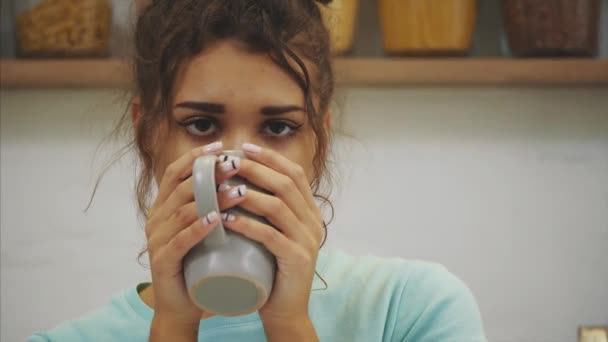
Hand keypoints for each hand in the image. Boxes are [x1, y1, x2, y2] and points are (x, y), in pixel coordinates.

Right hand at [145, 141, 242, 324]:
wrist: (183, 306)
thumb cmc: (199, 263)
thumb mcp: (204, 229)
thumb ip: (213, 206)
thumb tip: (242, 179)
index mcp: (164, 207)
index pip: (174, 173)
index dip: (196, 157)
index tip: (222, 147)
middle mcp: (156, 219)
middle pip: (180, 187)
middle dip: (209, 173)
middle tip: (236, 165)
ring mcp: (157, 240)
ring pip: (184, 211)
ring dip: (212, 198)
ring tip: (239, 191)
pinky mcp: (163, 261)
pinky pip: (180, 240)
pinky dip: (198, 228)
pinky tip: (216, 220)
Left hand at [218, 143, 323, 323]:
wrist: (285, 309)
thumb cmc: (273, 268)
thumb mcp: (275, 233)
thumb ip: (268, 210)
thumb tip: (240, 179)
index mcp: (311, 212)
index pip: (295, 173)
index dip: (270, 157)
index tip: (244, 148)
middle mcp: (313, 222)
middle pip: (285, 184)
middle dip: (255, 169)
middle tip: (228, 162)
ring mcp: (308, 241)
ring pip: (278, 206)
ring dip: (248, 194)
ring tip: (222, 188)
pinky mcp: (297, 259)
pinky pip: (271, 235)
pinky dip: (248, 224)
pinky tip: (228, 219)